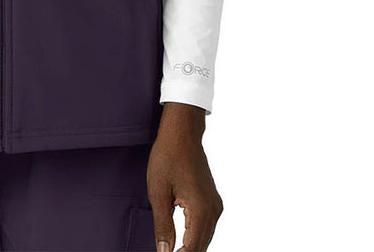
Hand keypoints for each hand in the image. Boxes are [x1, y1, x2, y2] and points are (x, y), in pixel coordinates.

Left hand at [147, 103, 223, 250]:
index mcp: (200, 210)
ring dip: (190, 247)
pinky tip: (182, 240)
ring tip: (171, 250)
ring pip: (205, 238)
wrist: (182, 133)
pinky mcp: (213, 200)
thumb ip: (163, 226)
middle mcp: (213, 210)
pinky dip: (196, 236)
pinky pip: (207, 226)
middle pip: (201, 246)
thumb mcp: (158, 193)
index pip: (191, 249)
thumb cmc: (167, 157)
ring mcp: (215, 205)